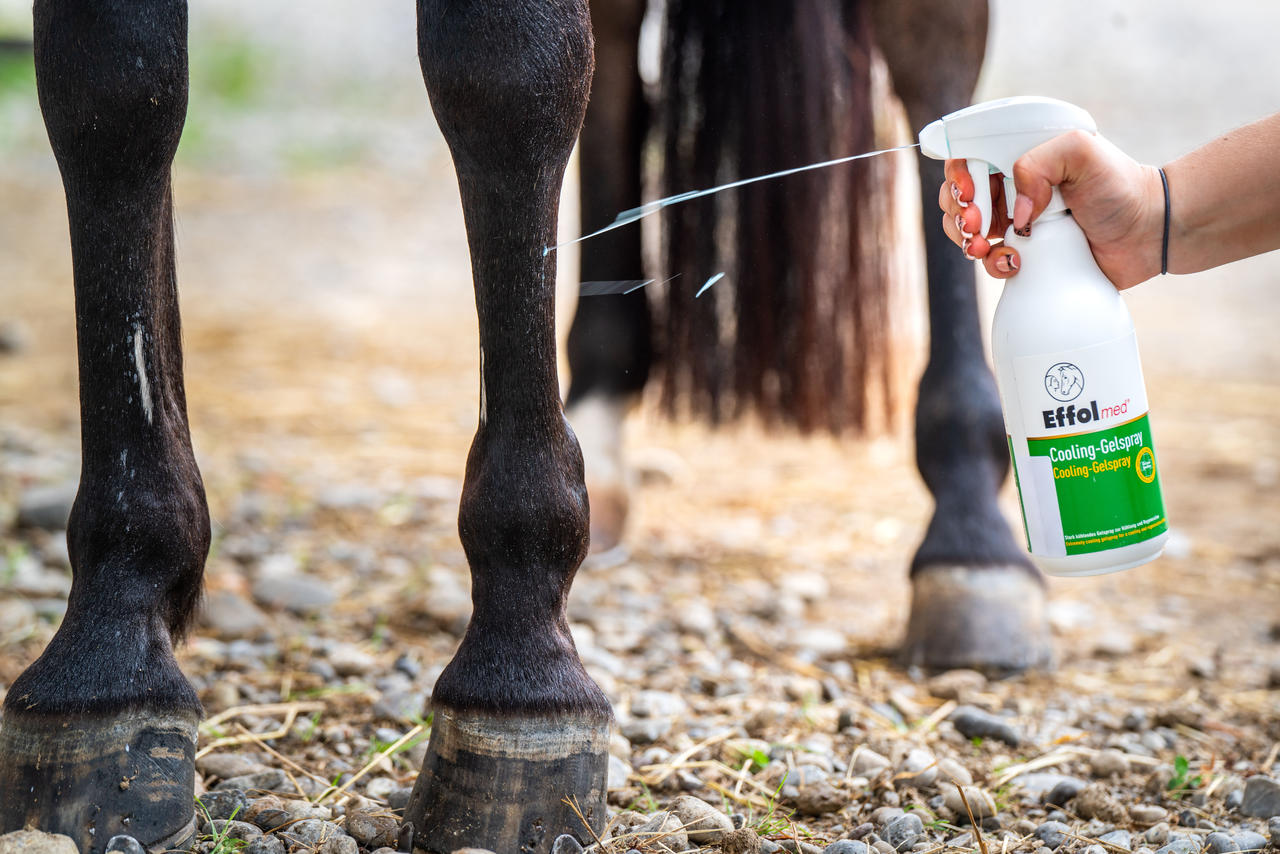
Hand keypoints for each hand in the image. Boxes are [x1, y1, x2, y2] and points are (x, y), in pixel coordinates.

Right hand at [938, 130, 1165, 288]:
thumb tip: (1015, 212)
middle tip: (977, 224)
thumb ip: (1038, 163)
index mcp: (1019, 156)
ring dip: (966, 241)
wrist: (1148, 232)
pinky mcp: (1024, 255)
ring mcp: (1015, 223)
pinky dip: (992, 265)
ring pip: (966, 231)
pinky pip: (990, 262)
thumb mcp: (1081, 151)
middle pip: (958, 197)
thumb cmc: (1121, 185)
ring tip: (984, 247)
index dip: (958, 176)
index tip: (970, 192)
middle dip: (958, 212)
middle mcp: (1012, 188)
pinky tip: (1014, 263)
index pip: (968, 157)